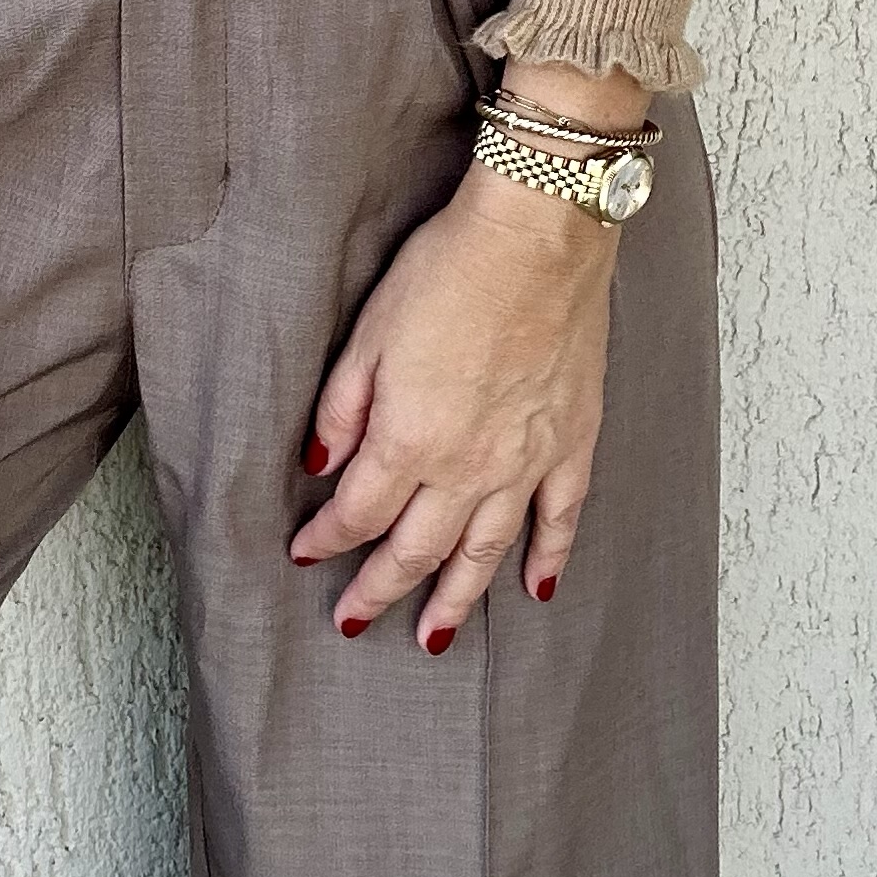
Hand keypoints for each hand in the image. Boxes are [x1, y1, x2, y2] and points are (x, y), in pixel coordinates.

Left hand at [289, 109, 629, 653]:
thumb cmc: (448, 271)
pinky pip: (560, 519)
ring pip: (484, 552)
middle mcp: (469, 467)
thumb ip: (343, 408)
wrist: (537, 237)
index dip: (326, 537)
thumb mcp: (369, 332)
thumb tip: (317, 463)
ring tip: (433, 639)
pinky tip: (534, 591)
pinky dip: (547, 560)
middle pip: (417, 548)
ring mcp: (527, 461)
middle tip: (353, 622)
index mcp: (410, 440)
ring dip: (454, 599)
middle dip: (379, 589)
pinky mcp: (571, 442)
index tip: (305, 552)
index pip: (359, 511)